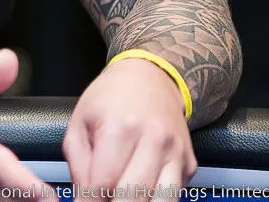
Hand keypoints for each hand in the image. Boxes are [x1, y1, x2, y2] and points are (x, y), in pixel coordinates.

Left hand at [65, 57, 196, 199]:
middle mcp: (154, 141)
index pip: (104, 183)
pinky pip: (174, 195)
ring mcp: (176, 154)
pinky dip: (156, 201)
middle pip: (134, 197)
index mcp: (120, 128)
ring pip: (162, 201)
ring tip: (120, 201)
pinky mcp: (189, 164)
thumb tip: (83, 199)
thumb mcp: (80, 123)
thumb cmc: (109, 100)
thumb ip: (78, 164)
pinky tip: (141, 196)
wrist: (150, 78)